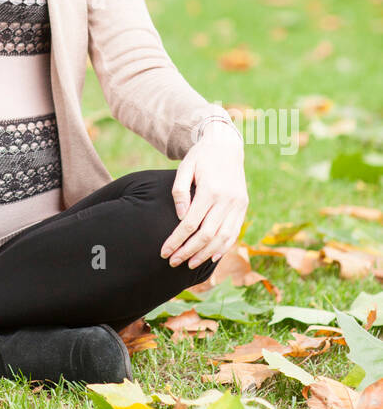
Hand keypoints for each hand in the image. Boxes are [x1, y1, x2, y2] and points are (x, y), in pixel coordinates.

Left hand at [160, 121, 248, 269]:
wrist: (226, 144)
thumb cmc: (200, 157)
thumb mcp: (185, 167)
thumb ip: (180, 191)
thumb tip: (180, 217)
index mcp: (210, 190)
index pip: (190, 224)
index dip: (176, 241)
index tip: (164, 252)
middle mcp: (227, 199)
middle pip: (206, 235)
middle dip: (188, 251)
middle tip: (173, 262)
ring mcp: (238, 204)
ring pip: (222, 238)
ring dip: (206, 254)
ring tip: (190, 264)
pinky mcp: (243, 206)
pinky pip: (234, 232)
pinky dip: (224, 247)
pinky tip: (212, 256)